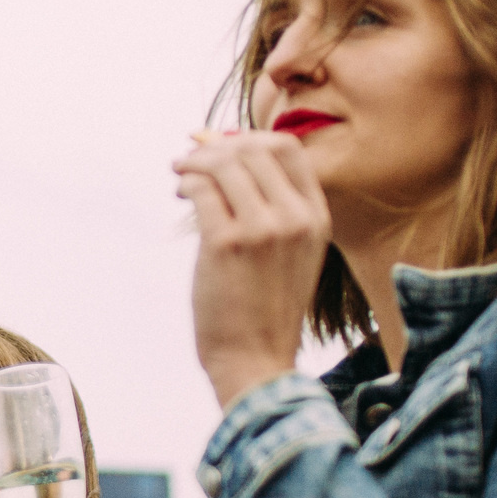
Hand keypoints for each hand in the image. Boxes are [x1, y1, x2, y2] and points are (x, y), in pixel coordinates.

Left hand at [174, 129, 332, 410]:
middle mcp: (295, 218)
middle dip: (214, 148)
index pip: (288, 148)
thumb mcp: (292, 253)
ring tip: (180, 175)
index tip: (222, 148)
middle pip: (252, 148)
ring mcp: (263, 229)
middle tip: (190, 162)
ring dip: (194, 162)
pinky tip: (180, 194)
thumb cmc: (264, 308)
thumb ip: (275, 207)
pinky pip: (202, 190)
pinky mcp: (227, 243)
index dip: (249, 138)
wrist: (255, 359)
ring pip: (224, 164)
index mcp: (316, 217)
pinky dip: (186, 183)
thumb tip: (229, 153)